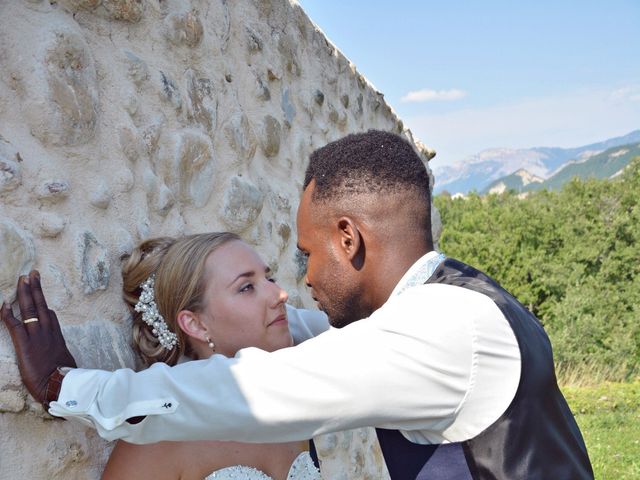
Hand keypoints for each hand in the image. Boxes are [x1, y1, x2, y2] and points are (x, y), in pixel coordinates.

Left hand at [1, 271, 76, 408]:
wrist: (60, 384)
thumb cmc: (65, 378)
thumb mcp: (66, 363)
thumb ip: (61, 356)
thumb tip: (64, 360)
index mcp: (57, 337)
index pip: (50, 316)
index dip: (44, 304)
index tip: (40, 296)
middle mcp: (47, 331)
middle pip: (41, 305)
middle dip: (36, 288)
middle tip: (32, 274)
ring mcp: (36, 335)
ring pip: (30, 308)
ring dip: (25, 292)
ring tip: (23, 279)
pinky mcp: (24, 343)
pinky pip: (14, 324)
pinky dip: (8, 313)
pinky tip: (4, 303)